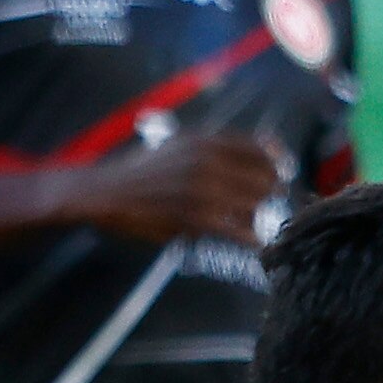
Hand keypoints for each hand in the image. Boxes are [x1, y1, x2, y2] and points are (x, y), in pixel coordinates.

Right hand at [60, 131, 280, 247]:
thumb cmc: (147, 171)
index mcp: (205, 140)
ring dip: (257, 219)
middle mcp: (207, 161)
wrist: (107, 192)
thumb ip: (222, 147)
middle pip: (265, 181)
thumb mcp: (182, 145)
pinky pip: (240, 232)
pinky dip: (250, 239)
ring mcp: (202, 190)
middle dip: (269, 197)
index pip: (262, 151)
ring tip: (247, 224)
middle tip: (261, 207)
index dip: (276, 169)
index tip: (276, 181)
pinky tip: (250, 242)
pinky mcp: (195, 218)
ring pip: (256, 207)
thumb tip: (272, 147)